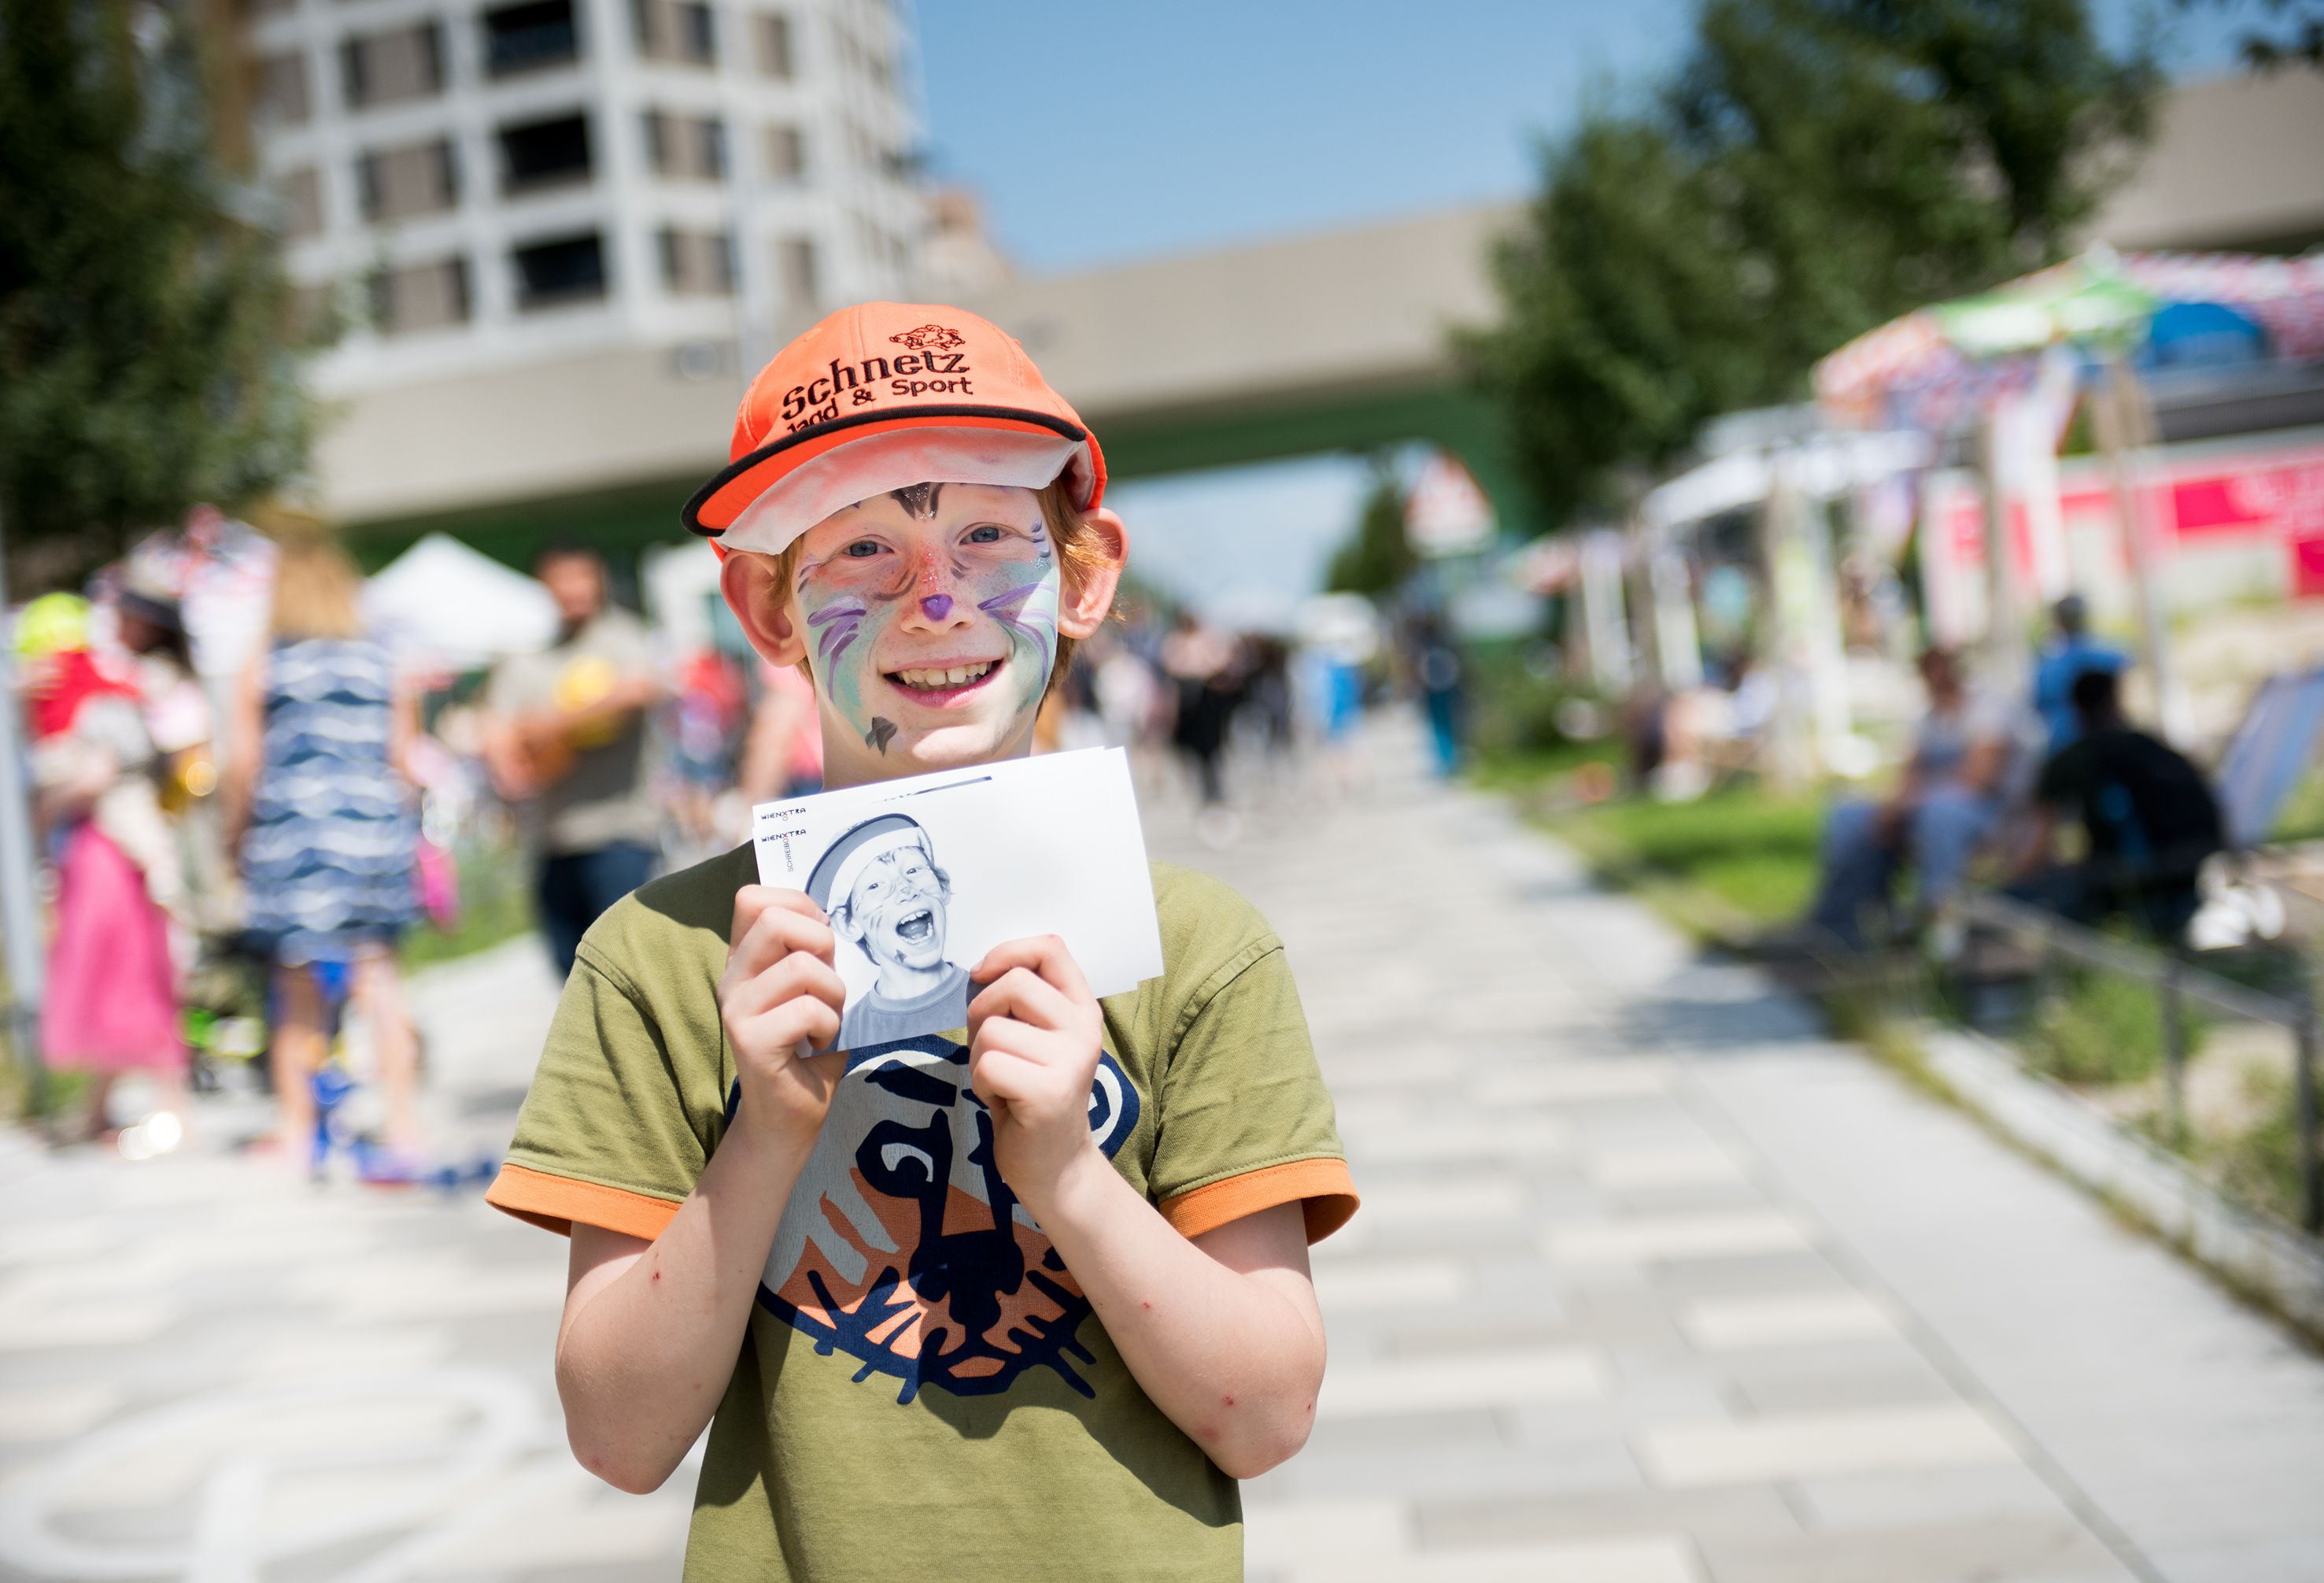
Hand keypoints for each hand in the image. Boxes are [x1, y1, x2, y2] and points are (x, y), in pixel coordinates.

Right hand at [719, 886, 848, 1146]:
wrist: (789, 1117)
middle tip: (828, 981)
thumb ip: (816, 953)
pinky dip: (830, 1027)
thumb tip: (842, 917)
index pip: (753, 898)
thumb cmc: (810, 1049)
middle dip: (821, 943)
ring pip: (802, 966)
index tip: (821, 938)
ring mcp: (736, 1009)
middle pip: (775, 919)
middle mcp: (732, 978)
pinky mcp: (750, 1041)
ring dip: (834, 994)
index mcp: (745, 959)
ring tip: (827, 1020)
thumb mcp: (815, 989)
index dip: (798, 904)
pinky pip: (808, 1011)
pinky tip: (819, 1045)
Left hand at [966, 936, 1104, 1202]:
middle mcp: (1083, 1030)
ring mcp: (1070, 1061)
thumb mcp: (1037, 1038)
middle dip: (981, 1012)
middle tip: (992, 1048)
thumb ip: (1021, 1001)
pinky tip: (1002, 1101)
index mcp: (1081, 1009)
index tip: (983, 973)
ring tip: (1003, 1081)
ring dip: (981, 1057)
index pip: (1051, 948)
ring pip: (992, 1029)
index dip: (1008, 951)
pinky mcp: (1048, 1092)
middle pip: (1013, 984)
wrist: (1056, 1165)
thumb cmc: (1032, 1093)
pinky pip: (987, 1065)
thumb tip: (980, 969)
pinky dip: (982, 1085)